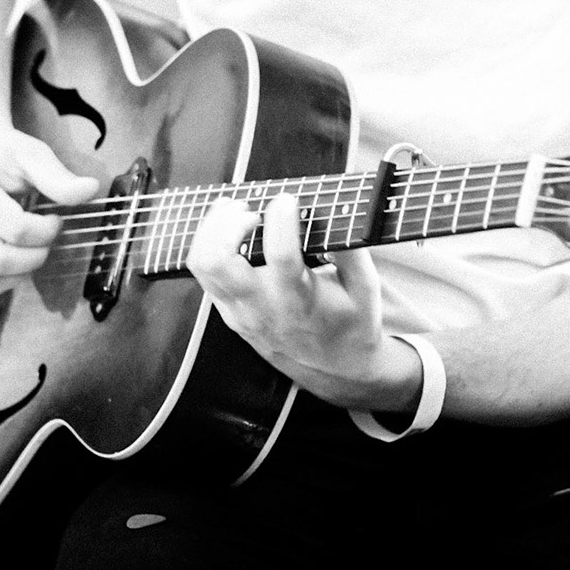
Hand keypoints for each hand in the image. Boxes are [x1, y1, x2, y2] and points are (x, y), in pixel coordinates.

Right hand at [0, 127, 99, 290]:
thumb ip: (58, 177)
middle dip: (36, 255)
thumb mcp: (33, 154)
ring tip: (36, 248)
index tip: (56, 218)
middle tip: (48, 236)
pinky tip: (22, 257)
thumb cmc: (4, 152)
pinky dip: (8, 279)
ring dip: (22, 271)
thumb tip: (91, 190)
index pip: (15, 229)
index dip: (46, 230)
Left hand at [187, 193, 419, 411]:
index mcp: (300, 302)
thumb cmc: (351, 323)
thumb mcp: (366, 288)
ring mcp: (239, 312)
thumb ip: (351, 250)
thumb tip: (334, 212)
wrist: (335, 369)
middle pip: (218, 262)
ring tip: (237, 212)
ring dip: (213, 230)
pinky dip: (211, 244)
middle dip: (226, 223)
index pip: (281, 258)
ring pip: (202, 265)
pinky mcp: (228, 313)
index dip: (280, 222)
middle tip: (250, 209)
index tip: (288, 199)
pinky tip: (233, 231)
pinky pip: (204, 274)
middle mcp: (262, 308)